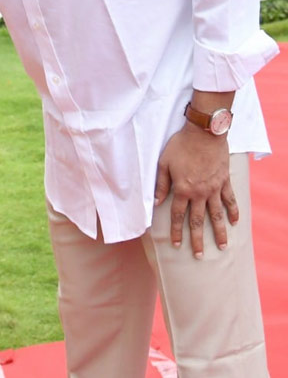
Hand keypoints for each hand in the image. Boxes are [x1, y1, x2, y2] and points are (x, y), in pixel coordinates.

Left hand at [154, 125, 235, 258]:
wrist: (204, 133)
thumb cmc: (180, 146)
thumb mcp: (164, 163)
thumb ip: (161, 184)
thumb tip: (156, 202)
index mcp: (183, 189)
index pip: (178, 215)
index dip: (176, 231)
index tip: (176, 244)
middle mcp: (200, 193)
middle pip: (198, 221)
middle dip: (197, 239)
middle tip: (199, 256)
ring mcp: (214, 188)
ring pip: (217, 215)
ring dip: (219, 232)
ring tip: (222, 246)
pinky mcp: (225, 181)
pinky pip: (230, 200)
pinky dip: (233, 211)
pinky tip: (235, 222)